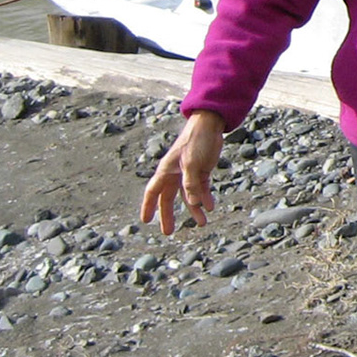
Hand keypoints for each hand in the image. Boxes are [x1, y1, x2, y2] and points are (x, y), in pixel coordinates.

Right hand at [141, 109, 224, 235]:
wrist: (209, 125)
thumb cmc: (196, 140)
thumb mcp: (193, 163)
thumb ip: (192, 184)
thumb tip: (193, 204)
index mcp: (166, 171)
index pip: (153, 192)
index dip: (148, 206)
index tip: (145, 221)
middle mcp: (175, 174)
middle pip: (169, 198)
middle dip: (168, 215)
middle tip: (168, 232)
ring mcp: (188, 173)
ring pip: (188, 196)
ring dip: (194, 210)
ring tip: (202, 223)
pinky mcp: (201, 171)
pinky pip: (201, 189)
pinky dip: (205, 198)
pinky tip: (210, 207)